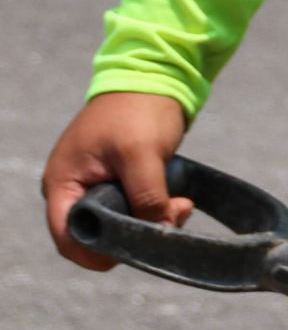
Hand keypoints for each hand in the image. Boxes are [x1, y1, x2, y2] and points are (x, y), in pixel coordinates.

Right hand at [42, 91, 190, 271]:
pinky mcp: (119, 184)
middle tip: (171, 218)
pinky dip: (158, 213)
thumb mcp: (142, 156)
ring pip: (123, 228)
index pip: (69, 238)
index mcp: (63, 183)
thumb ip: (147, 199)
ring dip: (155, 224)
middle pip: (100, 237)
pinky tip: (179, 200)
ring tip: (181, 205)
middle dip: (137, 237)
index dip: (99, 254)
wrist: (154, 76)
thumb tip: (159, 234)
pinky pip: (136, 213)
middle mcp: (74, 190)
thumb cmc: (137, 110)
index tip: (136, 252)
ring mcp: (96, 188)